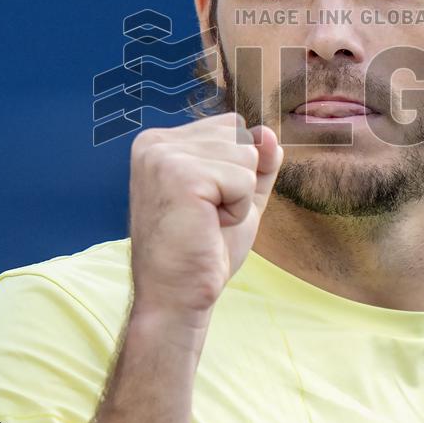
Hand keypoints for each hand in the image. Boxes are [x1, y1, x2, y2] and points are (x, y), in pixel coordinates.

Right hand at [126, 112, 282, 322]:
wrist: (176, 296)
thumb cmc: (203, 250)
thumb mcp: (238, 196)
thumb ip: (257, 162)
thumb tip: (268, 132)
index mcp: (161, 142)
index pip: (230, 126)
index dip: (235, 169)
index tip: (205, 202)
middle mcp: (155, 142)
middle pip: (239, 135)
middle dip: (238, 182)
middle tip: (205, 216)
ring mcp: (164, 155)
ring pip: (245, 155)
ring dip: (238, 197)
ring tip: (206, 221)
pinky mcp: (180, 174)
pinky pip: (243, 179)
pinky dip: (237, 210)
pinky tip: (208, 226)